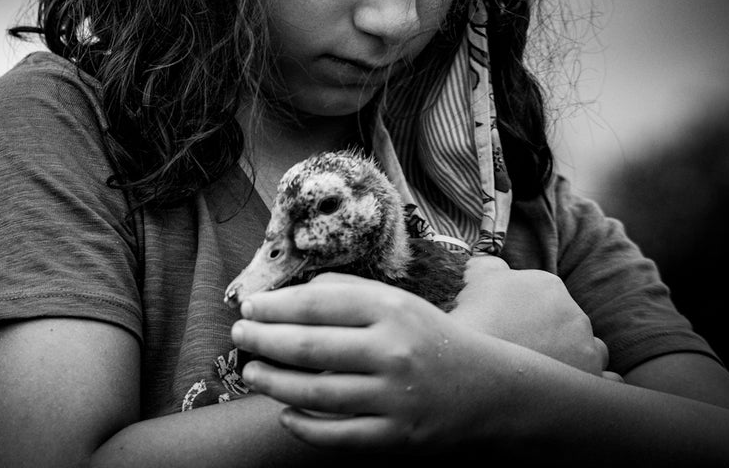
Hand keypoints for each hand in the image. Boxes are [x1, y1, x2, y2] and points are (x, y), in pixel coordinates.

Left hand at [230, 272, 517, 451]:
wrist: (490, 392)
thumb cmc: (432, 339)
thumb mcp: (400, 302)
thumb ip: (350, 290)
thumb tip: (294, 294)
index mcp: (391, 309)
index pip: (318, 303)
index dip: (275, 306)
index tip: (248, 306)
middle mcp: (393, 350)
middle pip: (309, 346)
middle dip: (263, 340)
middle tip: (238, 336)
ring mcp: (395, 397)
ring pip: (316, 392)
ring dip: (274, 382)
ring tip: (250, 372)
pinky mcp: (396, 437)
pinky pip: (337, 435)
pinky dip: (304, 426)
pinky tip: (284, 414)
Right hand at [450, 256, 608, 375]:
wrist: (478, 363)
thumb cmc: (475, 318)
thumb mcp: (476, 276)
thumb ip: (491, 263)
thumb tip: (496, 264)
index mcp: (551, 286)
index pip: (546, 296)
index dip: (528, 311)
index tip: (511, 323)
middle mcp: (576, 315)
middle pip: (569, 322)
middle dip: (552, 332)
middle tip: (524, 347)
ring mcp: (586, 350)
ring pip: (591, 350)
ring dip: (577, 355)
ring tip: (550, 368)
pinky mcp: (591, 380)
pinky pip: (609, 380)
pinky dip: (596, 380)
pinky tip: (574, 384)